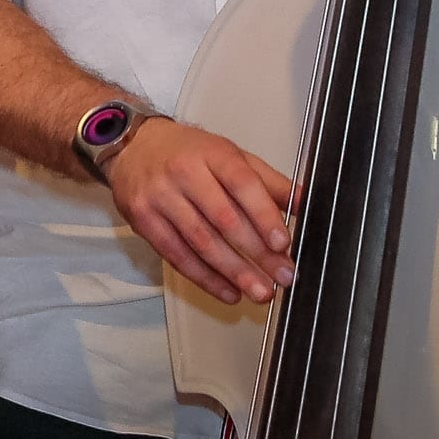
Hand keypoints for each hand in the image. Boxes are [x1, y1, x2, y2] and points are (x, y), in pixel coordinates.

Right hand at [102, 118, 295, 306]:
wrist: (132, 146)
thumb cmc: (186, 152)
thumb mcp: (230, 155)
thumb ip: (268, 181)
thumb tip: (306, 202)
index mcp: (212, 154)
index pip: (241, 183)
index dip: (263, 215)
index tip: (283, 243)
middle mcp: (184, 173)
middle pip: (223, 218)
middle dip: (257, 253)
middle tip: (283, 277)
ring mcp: (160, 197)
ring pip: (201, 242)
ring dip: (234, 272)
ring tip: (260, 291)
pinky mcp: (143, 220)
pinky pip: (177, 255)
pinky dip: (205, 278)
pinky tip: (228, 290)